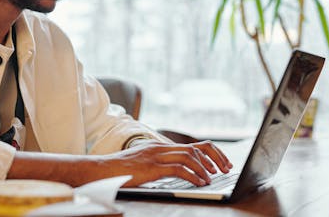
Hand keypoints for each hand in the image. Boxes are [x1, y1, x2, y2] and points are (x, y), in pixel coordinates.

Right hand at [104, 140, 232, 186]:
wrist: (103, 169)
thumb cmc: (121, 169)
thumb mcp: (143, 162)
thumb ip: (159, 163)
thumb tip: (180, 171)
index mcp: (160, 146)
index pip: (192, 145)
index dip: (210, 153)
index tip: (221, 163)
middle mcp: (160, 147)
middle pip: (196, 148)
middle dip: (214, 158)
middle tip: (225, 168)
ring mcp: (156, 156)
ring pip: (190, 157)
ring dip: (205, 168)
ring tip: (213, 178)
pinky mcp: (152, 167)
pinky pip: (179, 169)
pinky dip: (193, 176)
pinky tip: (200, 183)